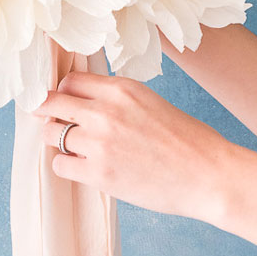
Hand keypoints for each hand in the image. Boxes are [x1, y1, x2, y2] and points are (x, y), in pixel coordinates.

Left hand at [32, 71, 235, 223]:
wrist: (208, 175)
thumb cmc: (187, 140)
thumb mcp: (150, 102)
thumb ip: (116, 99)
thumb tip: (84, 102)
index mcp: (121, 88)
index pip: (70, 81)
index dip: (64, 92)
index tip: (64, 103)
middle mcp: (106, 110)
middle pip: (52, 102)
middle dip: (48, 112)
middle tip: (53, 122)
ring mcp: (100, 142)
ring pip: (51, 133)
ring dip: (58, 140)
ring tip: (76, 148)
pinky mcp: (98, 173)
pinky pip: (59, 164)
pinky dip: (66, 165)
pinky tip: (83, 167)